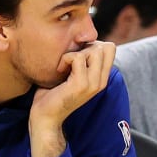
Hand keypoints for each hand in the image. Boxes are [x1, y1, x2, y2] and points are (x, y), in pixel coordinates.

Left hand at [29, 41, 114, 156]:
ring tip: (64, 66)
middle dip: (85, 47)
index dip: (93, 44)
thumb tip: (81, 39)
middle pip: (105, 46)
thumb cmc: (53, 94)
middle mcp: (101, 82)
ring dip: (75, 53)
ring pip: (95, 50)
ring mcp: (93, 84)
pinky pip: (77, 58)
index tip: (77, 56)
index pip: (110, 48)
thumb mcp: (72, 74)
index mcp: (101, 79)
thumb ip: (81, 60)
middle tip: (70, 60)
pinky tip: (59, 70)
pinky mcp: (81, 85)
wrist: (45, 117)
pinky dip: (65, 59)